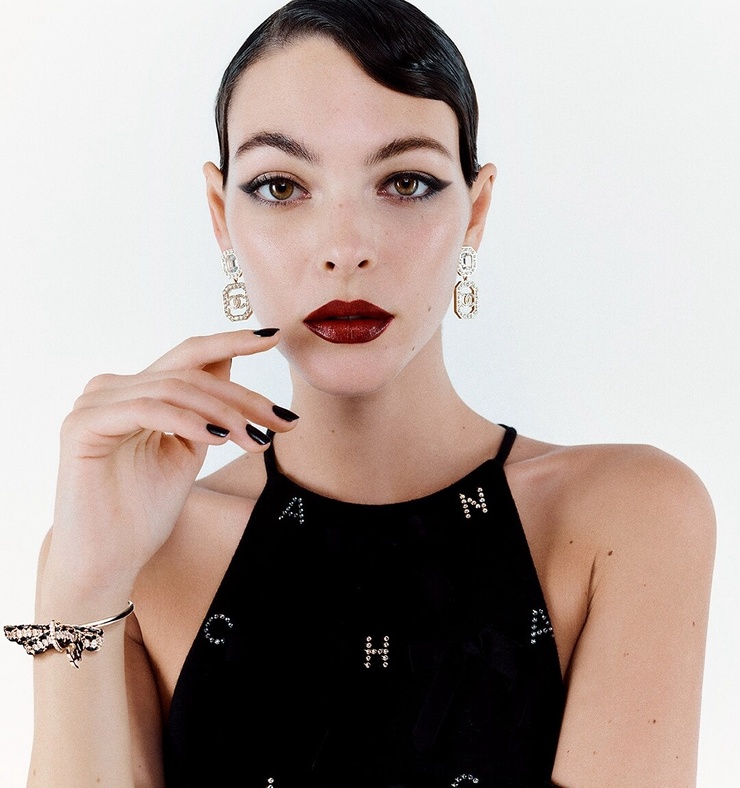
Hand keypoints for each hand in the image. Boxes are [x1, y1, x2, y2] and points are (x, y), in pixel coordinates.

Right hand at [43, 329, 293, 591]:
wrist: (109, 559)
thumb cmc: (145, 510)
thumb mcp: (188, 449)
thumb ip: (205, 409)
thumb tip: (231, 364)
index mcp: (137, 391)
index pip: (189, 355)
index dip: (232, 341)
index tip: (274, 338)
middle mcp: (112, 388)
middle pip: (191, 373)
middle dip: (243, 397)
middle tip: (281, 422)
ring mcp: (94, 402)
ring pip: (175, 389)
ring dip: (223, 414)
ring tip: (255, 441)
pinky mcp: (83, 424)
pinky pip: (147, 408)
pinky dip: (187, 421)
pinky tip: (218, 439)